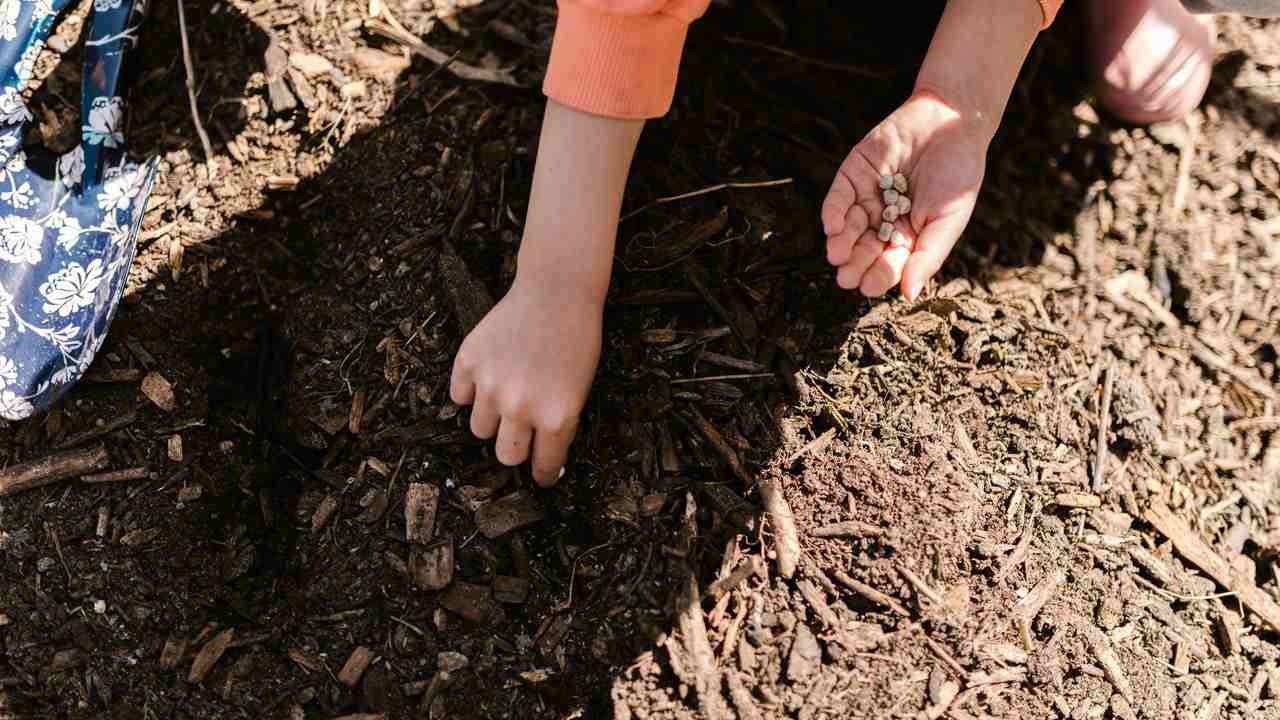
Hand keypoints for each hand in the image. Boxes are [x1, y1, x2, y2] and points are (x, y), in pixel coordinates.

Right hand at [449, 277, 602, 486]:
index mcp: (556, 417)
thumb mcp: (580, 390)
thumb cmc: (576, 339)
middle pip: (505, 456)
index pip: (543, 466)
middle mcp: (521, 407)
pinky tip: (487, 375)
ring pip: (479, 429)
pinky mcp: (469, 362)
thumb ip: (558, 422)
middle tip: (521, 432)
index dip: (544, 474)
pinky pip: (459, 395)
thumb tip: (540, 455)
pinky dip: (470, 391)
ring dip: (491, 419)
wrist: (557, 292)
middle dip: (515, 448)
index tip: (542, 475)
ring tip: (506, 394)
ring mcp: (491, 385)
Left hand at [821, 89, 990, 300]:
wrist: (952, 122)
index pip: (889, 263)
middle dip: (854, 263)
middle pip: (864, 249)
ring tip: (837, 254)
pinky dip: (833, 213)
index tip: (867, 287)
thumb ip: (927, 256)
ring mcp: (868, 198)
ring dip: (840, 242)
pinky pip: (838, 198)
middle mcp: (885, 221)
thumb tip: (909, 295)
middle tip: (845, 277)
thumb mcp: (948, 220)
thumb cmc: (958, 175)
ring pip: (848, 228)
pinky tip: (833, 226)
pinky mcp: (854, 174)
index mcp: (909, 237)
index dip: (878, 276)